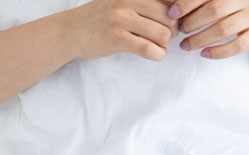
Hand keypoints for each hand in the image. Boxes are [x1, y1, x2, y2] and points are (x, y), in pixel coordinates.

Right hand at [64, 0, 179, 61]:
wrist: (71, 30)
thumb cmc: (100, 18)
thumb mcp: (122, 1)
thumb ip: (144, 2)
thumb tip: (175, 9)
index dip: (177, 13)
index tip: (171, 23)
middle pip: (169, 17)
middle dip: (172, 31)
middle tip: (165, 38)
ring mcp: (121, 18)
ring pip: (162, 33)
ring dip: (165, 45)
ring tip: (159, 47)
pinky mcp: (116, 38)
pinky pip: (148, 48)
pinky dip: (158, 55)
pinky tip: (156, 55)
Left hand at [165, 0, 248, 58]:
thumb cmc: (242, 11)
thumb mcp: (229, 0)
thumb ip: (208, 1)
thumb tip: (176, 5)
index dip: (188, 2)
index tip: (172, 13)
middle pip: (215, 9)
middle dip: (193, 22)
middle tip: (180, 31)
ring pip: (223, 29)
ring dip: (200, 39)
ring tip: (186, 46)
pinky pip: (236, 46)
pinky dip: (217, 52)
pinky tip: (204, 54)